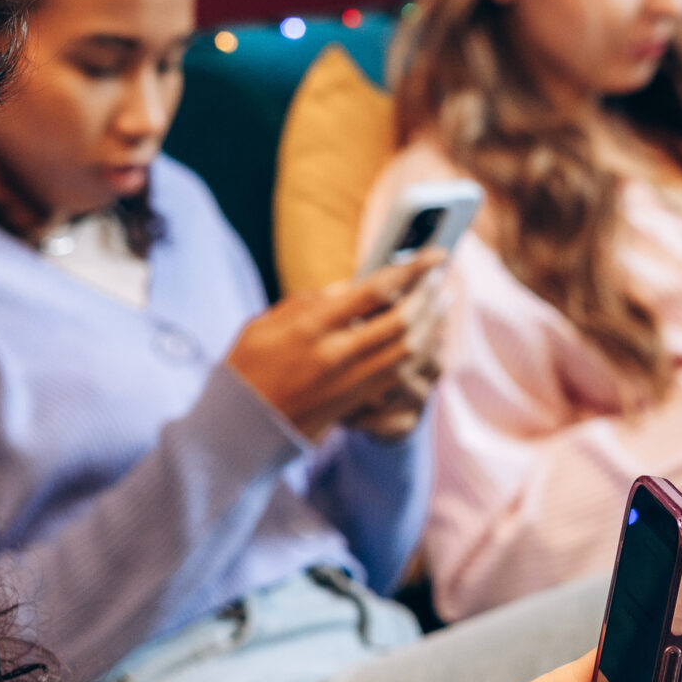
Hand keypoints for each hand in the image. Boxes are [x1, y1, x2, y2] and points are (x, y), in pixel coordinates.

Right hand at [225, 254, 437, 441]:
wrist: (238, 428)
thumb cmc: (247, 367)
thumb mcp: (266, 322)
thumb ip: (311, 301)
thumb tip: (353, 287)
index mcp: (311, 327)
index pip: (375, 291)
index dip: (412, 269)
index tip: (436, 254)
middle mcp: (336, 355)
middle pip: (402, 322)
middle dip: (429, 295)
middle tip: (443, 275)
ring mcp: (350, 382)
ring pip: (409, 352)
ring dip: (432, 324)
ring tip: (443, 302)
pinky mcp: (357, 402)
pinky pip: (401, 375)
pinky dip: (420, 353)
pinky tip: (427, 337)